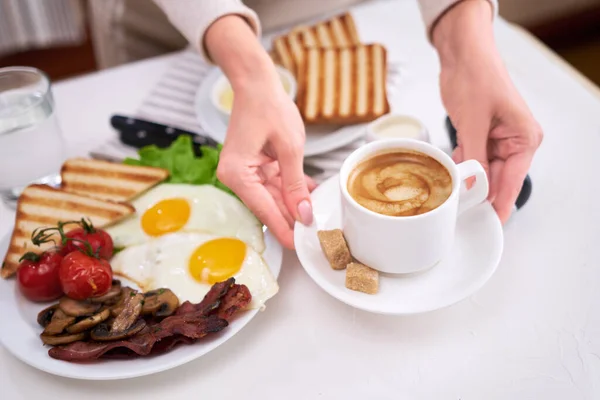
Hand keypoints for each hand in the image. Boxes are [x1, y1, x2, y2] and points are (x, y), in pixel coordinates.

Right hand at [217, 80, 315, 248]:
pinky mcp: (253, 166)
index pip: (264, 210)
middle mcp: (235, 176)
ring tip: (317, 212)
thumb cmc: (268, 106)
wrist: (256, 82)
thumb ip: (295, 184)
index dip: (284, 229)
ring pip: (272, 196)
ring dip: (294, 202)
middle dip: (291, 217)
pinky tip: (309, 194)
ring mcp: (243, 171)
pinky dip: (290, 187)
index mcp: (238, 173)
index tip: (299, 246)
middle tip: (314, 233)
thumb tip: (302, 214)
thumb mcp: (289, 147)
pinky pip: (273, 183)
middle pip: (267, 206)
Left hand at [433, 0, 542, 222]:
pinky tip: (450, 169)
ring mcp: (497, 139)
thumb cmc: (476, 78)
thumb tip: (470, 188)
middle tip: (461, 211)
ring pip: (482, 171)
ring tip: (452, 192)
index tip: (491, 223)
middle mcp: (514, 141)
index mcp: (524, 138)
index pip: (512, 181)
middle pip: (497, 179)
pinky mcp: (480, 135)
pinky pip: (471, 159)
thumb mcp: (473, 122)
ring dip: (467, 179)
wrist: (462, 55)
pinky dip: (461, 165)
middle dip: (479, 193)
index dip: (499, 204)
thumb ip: (473, 158)